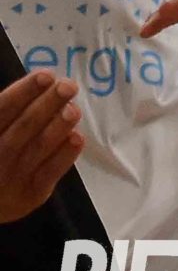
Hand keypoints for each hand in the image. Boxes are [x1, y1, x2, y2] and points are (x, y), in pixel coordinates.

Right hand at [0, 72, 81, 222]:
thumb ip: (7, 112)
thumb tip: (41, 83)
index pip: (2, 111)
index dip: (23, 92)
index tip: (46, 75)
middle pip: (23, 128)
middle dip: (47, 105)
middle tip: (68, 85)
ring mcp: (12, 179)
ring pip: (38, 149)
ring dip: (58, 127)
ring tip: (74, 109)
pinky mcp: (32, 195)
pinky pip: (50, 173)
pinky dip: (64, 155)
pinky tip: (77, 137)